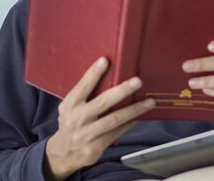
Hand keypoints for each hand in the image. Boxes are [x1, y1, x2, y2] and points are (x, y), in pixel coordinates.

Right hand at [44, 57, 154, 180]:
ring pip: (114, 119)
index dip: (93, 73)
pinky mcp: (94, 148)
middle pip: (102, 102)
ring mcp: (85, 135)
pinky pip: (117, 132)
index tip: (105, 60)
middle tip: (137, 81)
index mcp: (69, 106)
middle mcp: (76, 119)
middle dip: (122, 90)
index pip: (83, 87)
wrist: (63, 153)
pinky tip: (140, 116)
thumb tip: (113, 77)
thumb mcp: (72, 108)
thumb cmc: (73, 124)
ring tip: (149, 102)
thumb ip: (87, 96)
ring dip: (134, 109)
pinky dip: (130, 123)